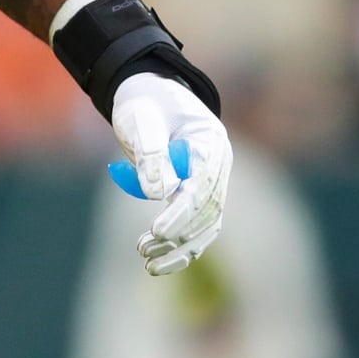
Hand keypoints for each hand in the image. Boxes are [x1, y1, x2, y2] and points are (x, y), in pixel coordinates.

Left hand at [110, 72, 231, 275]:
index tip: (157, 230)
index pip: (201, 185)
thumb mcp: (141, 118)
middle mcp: (218, 164)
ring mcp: (212, 181)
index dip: (181, 212)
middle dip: (177, 233)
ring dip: (179, 247)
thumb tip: (159, 193)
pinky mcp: (198, 194)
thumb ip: (151, 152)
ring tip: (146, 261)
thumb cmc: (144, 102)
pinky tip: (158, 263)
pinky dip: (180, 247)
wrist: (148, 94)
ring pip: (205, 225)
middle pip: (207, 209)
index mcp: (211, 140)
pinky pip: (197, 227)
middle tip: (143, 248)